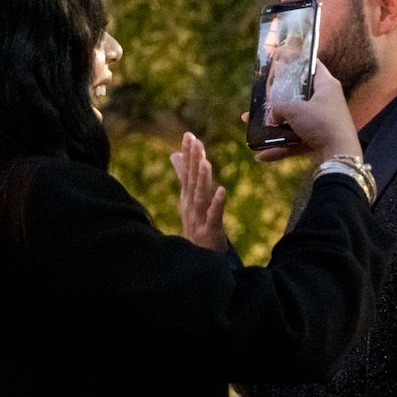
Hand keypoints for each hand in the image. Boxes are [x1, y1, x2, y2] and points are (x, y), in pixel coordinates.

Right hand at [170, 133, 227, 250]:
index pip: (187, 173)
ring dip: (202, 179)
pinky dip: (217, 203)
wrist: (198, 261)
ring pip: (200, 196)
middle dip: (193, 160)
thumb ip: (183, 177)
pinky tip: (221, 190)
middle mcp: (191, 206)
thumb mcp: (189, 201)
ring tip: (206, 162)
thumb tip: (175, 154)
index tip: (189, 135)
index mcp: (187, 198)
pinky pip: (214, 215)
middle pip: (192, 181)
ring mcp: (199, 219)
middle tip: (194, 141)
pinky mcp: (210, 231)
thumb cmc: (196, 228)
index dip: (188, 154)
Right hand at [255, 60, 361, 163]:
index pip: (313, 65)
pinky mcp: (321, 140)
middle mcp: (327, 101)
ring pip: (295, 121)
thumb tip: (272, 115)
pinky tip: (262, 155)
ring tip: (254, 129)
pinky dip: (282, 147)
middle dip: (280, 99)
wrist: (339, 155)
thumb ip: (279, 108)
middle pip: (300, 95)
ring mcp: (324, 121)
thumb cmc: (320, 123)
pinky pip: (297, 141)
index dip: (298, 60)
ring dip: (275, 128)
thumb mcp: (294, 109)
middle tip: (262, 97)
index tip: (283, 58)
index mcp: (327, 85)